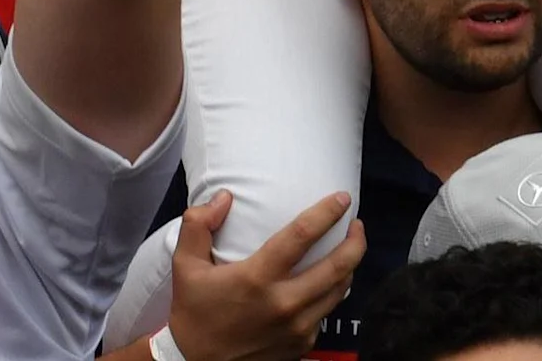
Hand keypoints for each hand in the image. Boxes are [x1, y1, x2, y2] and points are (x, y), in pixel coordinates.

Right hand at [165, 190, 363, 360]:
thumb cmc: (193, 311)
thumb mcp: (185, 264)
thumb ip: (199, 224)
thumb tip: (224, 197)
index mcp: (258, 277)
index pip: (302, 236)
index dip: (326, 213)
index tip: (342, 198)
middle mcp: (285, 303)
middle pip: (337, 267)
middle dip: (355, 241)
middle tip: (357, 225)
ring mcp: (298, 327)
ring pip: (339, 292)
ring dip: (349, 267)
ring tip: (349, 250)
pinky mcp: (301, 344)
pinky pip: (325, 313)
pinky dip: (330, 294)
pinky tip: (326, 284)